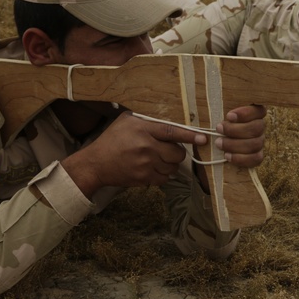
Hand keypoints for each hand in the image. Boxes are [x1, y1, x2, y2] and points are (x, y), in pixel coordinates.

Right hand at [62, 112, 201, 197]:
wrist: (96, 164)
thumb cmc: (111, 140)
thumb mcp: (126, 122)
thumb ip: (146, 120)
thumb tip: (168, 119)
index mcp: (142, 129)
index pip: (171, 131)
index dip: (189, 135)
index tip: (202, 138)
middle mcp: (146, 147)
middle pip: (177, 154)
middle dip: (177, 153)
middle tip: (169, 151)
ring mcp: (145, 164)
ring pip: (172, 168)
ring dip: (170, 165)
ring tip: (159, 160)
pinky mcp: (143, 178)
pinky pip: (164, 179)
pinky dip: (163, 175)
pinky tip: (154, 169)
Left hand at [214, 105, 266, 167]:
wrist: (212, 144)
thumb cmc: (214, 125)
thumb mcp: (213, 114)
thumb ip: (214, 109)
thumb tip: (204, 122)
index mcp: (253, 113)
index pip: (259, 110)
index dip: (246, 113)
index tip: (229, 116)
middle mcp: (259, 126)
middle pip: (257, 128)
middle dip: (236, 130)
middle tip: (218, 129)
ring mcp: (259, 142)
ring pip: (256, 144)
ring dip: (235, 144)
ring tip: (218, 144)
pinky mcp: (256, 156)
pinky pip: (256, 159)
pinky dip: (242, 158)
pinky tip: (227, 156)